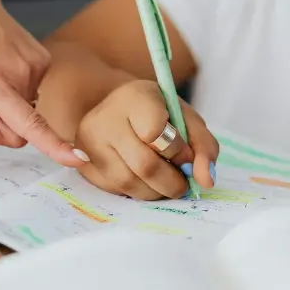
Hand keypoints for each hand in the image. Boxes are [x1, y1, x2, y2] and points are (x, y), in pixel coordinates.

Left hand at [0, 0, 84, 166]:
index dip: (54, 145)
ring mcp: (36, 64)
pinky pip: (31, 92)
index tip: (77, 158)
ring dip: (6, 110)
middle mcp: (21, 73)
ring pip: (27, 111)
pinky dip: (15, 92)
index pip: (30, 123)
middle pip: (22, 128)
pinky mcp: (42, 58)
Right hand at [75, 80, 218, 199]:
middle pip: (144, 165)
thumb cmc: (158, 114)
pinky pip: (115, 190)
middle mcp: (105, 117)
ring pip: (129, 183)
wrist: (120, 110)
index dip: (178, 151)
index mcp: (135, 97)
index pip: (156, 133)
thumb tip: (206, 181)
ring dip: (155, 192)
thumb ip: (204, 147)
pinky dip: (136, 191)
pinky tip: (143, 179)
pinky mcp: (82, 162)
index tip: (185, 155)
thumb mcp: (187, 120)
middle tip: (182, 183)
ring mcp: (89, 141)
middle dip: (172, 183)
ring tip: (165, 182)